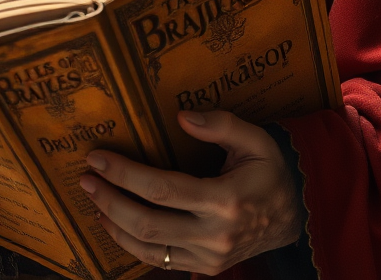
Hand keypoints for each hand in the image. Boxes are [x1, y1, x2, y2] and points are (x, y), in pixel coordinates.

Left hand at [79, 110, 301, 274]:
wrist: (294, 217)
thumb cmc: (271, 171)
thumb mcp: (256, 139)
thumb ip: (221, 124)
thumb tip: (181, 116)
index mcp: (226, 200)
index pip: (163, 189)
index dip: (125, 174)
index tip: (98, 158)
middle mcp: (215, 235)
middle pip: (148, 224)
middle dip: (110, 200)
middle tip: (86, 178)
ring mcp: (209, 258)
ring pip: (149, 249)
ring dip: (114, 224)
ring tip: (94, 198)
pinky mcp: (205, 269)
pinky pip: (160, 262)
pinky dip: (131, 245)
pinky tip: (115, 223)